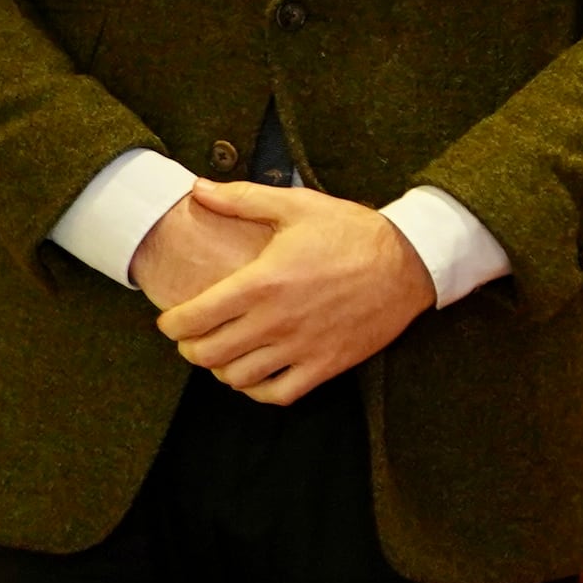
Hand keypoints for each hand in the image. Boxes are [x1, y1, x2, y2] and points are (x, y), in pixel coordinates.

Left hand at [149, 183, 430, 403]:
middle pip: (207, 354)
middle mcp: (276, 320)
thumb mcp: (298, 206)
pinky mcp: (326, 364)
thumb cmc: (353, 232)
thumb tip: (197, 188)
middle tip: (194, 337)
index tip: (173, 319)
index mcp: (262, 282)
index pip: (192, 319)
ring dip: (222, 369)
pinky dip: (258, 390)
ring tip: (224, 354)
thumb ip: (242, 199)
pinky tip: (257, 374)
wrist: (410, 260)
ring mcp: (301, 347)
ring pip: (237, 378)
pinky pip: (277, 394)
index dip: (171, 324)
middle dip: (191, 348)